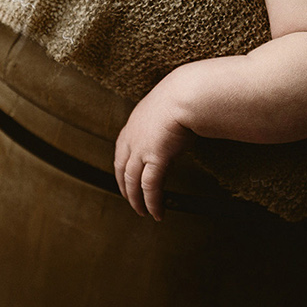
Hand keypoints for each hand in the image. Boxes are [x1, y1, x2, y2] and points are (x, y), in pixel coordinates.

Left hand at [114, 81, 191, 220]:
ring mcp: (140, 149)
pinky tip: (156, 212)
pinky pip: (150, 187)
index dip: (122, 169)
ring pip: (133, 182)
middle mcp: (131, 139)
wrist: (185, 93)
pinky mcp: (154, 159)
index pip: (121, 152)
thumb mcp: (165, 109)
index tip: (125, 180)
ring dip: (137, 200)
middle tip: (132, 201)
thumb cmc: (182, 96)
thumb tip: (173, 137)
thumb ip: (163, 125)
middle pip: (122, 170)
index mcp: (132, 125)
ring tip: (143, 212)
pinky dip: (152, 202)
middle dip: (126, 188)